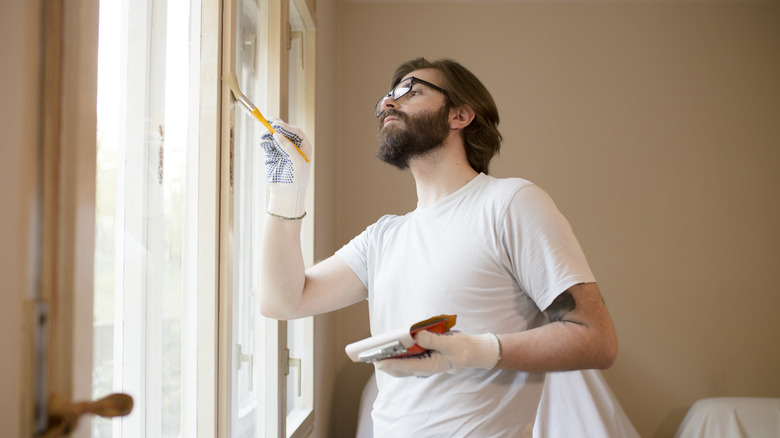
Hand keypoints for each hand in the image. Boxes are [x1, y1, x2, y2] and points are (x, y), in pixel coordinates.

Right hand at [260, 120, 311, 217]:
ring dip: (268, 132)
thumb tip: (276, 134)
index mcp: (303, 146)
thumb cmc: (296, 180)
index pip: (295, 132)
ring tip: (265, 135)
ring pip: (273, 135)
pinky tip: (263, 142)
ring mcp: (281, 149)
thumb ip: (288, 147)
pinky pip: (267, 143)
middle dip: (276, 125)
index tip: (277, 125)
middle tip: (268, 121)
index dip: (286, 127)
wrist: (286, 195)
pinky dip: (264, 140)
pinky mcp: (271, 155)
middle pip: (284, 130)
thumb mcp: (297, 163)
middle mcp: (293, 146)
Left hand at [374, 331, 500, 377]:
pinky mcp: (419, 360)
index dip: (390, 364)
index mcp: (429, 366)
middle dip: (383, 363)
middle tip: (368, 355)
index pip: (405, 367)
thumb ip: (433, 340)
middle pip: (398, 369)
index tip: (378, 360)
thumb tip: (416, 335)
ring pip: (399, 366)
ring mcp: (420, 365)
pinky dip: (394, 356)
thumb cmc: (459, 348)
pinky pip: (403, 360)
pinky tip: (387, 348)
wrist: (467, 352)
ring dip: (386, 360)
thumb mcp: (449, 343)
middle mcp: (422, 368)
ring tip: (373, 352)